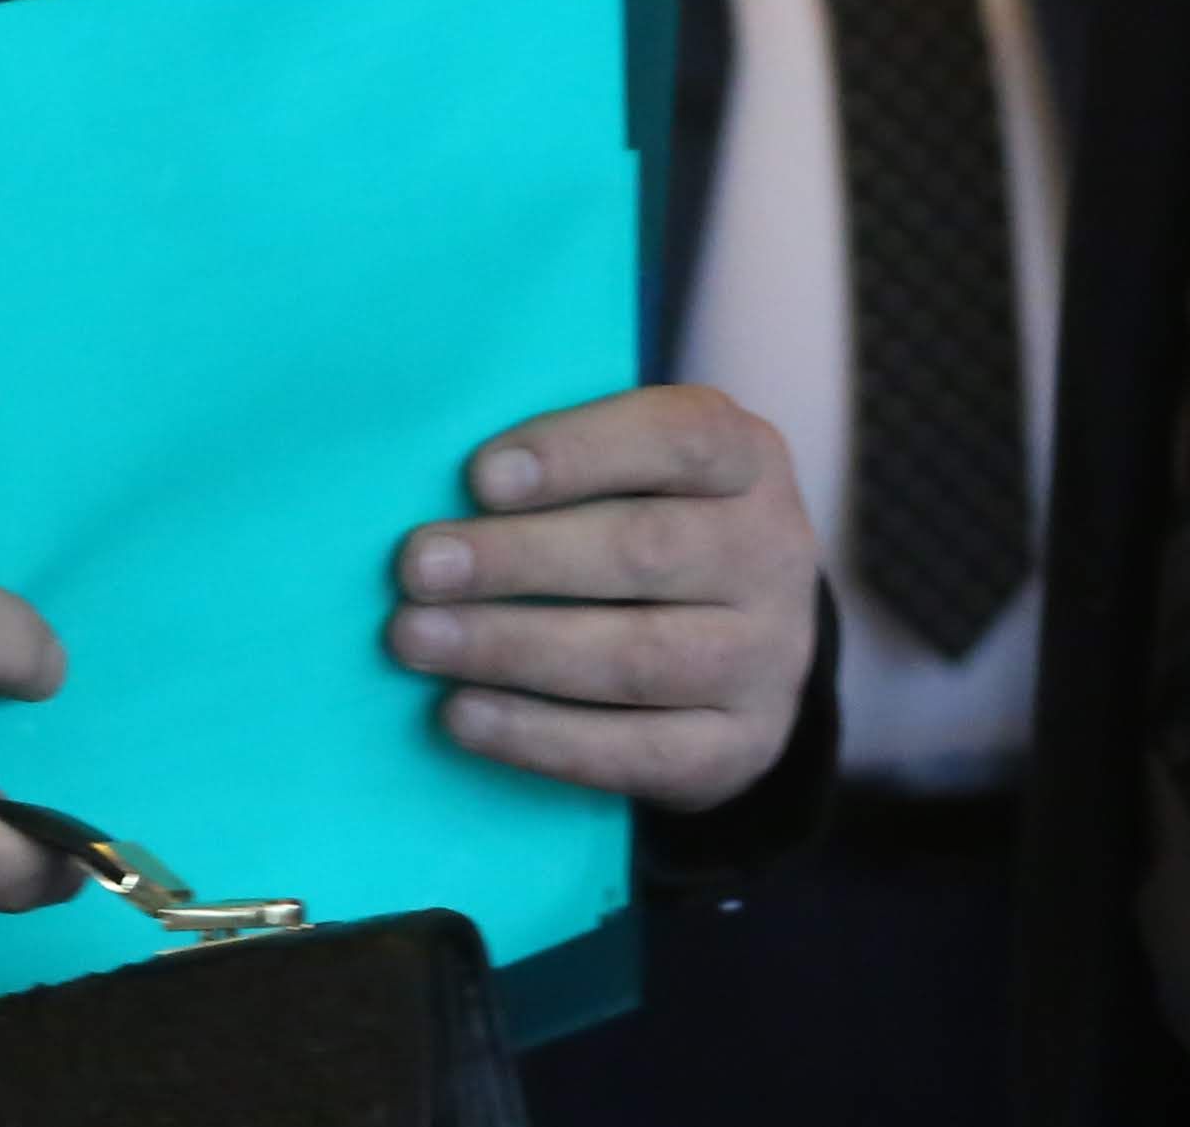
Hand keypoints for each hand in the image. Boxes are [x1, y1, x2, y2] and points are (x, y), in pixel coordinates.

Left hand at [383, 385, 817, 811]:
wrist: (744, 644)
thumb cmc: (651, 524)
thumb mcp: (641, 468)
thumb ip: (567, 462)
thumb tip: (444, 482)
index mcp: (748, 459)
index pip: (679, 438)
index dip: (578, 453)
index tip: (478, 477)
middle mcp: (774, 553)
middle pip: (644, 551)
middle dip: (517, 559)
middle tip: (417, 567)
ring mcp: (769, 658)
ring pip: (636, 656)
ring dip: (512, 648)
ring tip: (415, 638)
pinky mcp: (742, 746)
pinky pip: (637, 751)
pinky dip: (539, 736)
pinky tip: (461, 713)